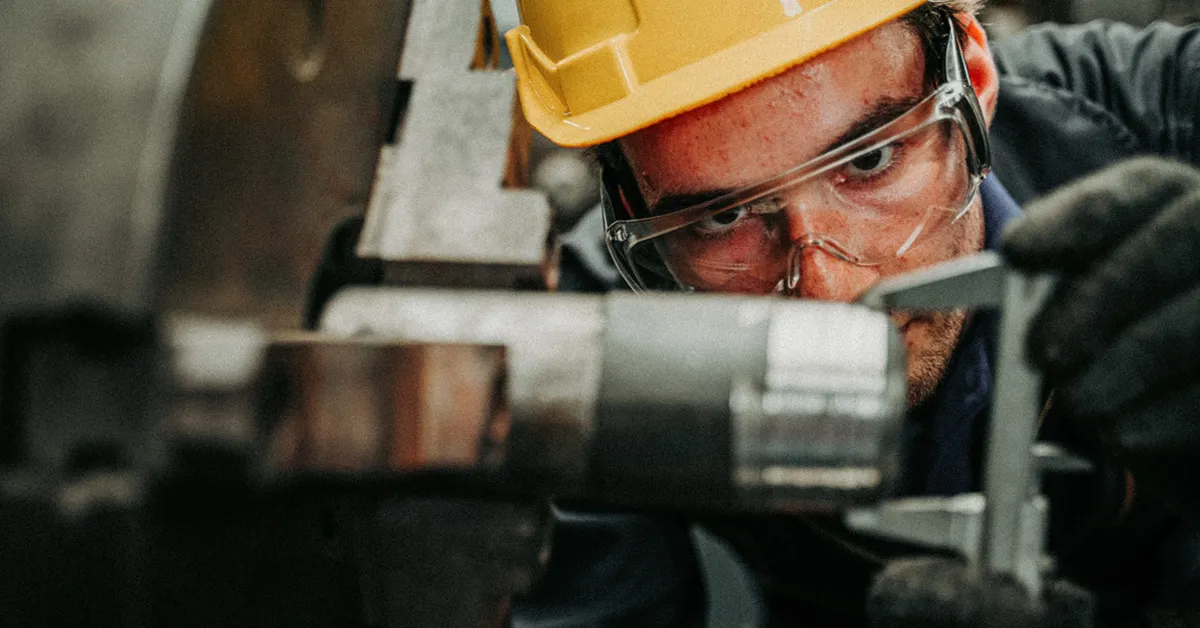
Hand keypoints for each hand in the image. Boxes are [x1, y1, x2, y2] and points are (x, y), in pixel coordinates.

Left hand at [1003, 157, 1199, 521]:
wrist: (1185, 427)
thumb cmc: (1134, 370)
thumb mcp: (1098, 322)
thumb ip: (1062, 295)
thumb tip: (1012, 277)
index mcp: (1188, 210)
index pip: (1143, 186)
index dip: (1078, 215)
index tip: (1017, 251)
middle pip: (1187, 233)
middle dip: (1106, 292)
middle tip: (1045, 353)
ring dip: (1134, 361)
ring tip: (1084, 407)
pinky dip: (1171, 415)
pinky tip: (1127, 436)